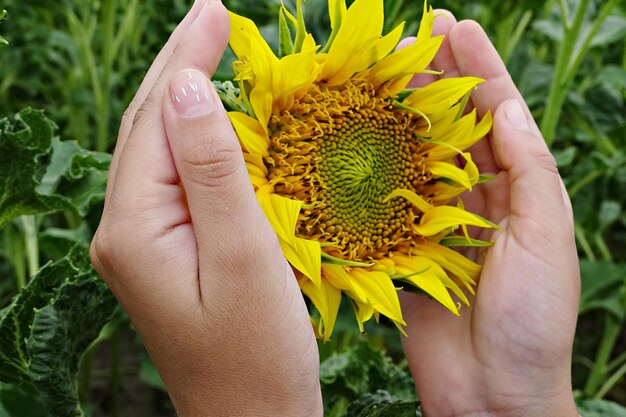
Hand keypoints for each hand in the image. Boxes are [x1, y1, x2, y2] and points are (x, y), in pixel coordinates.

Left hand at [90, 1, 321, 415]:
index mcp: (134, 228)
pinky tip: (217, 120)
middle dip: (178, 66)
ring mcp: (143, 242)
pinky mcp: (168, 251)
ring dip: (188, 98)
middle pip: (148, 127)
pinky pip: (179, 180)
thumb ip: (215, 170)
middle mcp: (125, 230)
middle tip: (213, 15)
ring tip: (214, 51)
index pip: (154, 120)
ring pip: (162, 151)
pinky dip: (200, 140)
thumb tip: (185, 85)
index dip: (183, 59)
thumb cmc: (260, 353)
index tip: (216, 9)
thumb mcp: (245, 257)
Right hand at [399, 12, 579, 416]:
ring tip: (382, 74)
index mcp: (517, 191)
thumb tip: (504, 108)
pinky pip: (385, 203)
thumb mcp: (547, 239)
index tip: (455, 28)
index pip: (496, 115)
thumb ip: (528, 172)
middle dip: (438, 79)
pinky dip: (372, 170)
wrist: (492, 392)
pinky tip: (356, 141)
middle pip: (454, 126)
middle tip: (414, 35)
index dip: (478, 69)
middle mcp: (475, 198)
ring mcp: (435, 221)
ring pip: (416, 156)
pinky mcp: (402, 247)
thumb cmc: (532, 320)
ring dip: (401, 114)